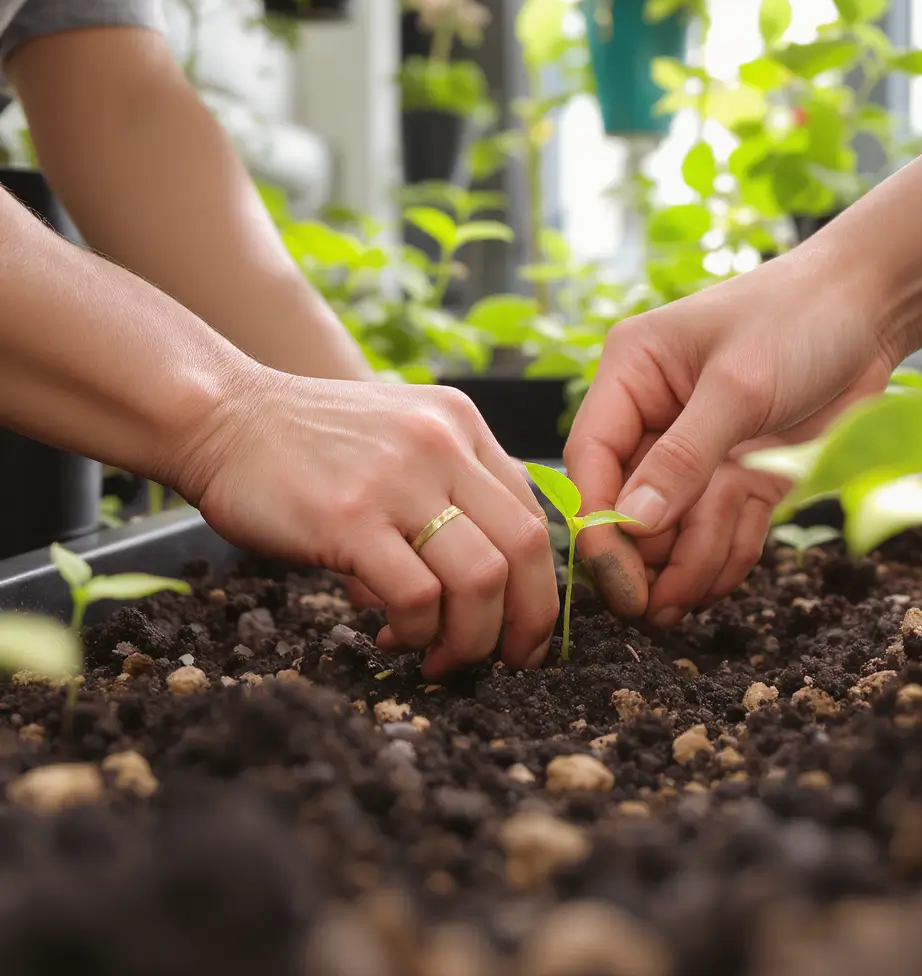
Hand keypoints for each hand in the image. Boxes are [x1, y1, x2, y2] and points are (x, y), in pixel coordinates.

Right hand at [177, 373, 558, 677]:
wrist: (222, 416)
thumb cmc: (308, 442)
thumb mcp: (399, 438)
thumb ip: (447, 492)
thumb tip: (475, 587)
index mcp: (462, 425)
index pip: (533, 515)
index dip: (540, 586)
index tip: (526, 630)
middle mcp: (442, 445)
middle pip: (524, 549)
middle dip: (526, 623)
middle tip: (506, 661)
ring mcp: (398, 480)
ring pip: (481, 580)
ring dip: (470, 639)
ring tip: (437, 657)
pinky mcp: (350, 519)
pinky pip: (417, 596)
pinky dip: (418, 632)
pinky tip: (394, 639)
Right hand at [564, 258, 896, 626]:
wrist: (876, 309)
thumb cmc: (800, 318)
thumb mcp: (738, 385)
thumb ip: (683, 458)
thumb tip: (630, 525)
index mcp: (631, 375)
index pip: (591, 458)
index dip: (597, 521)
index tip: (616, 578)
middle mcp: (654, 417)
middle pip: (628, 505)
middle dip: (648, 556)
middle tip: (659, 607)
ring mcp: (697, 452)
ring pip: (673, 528)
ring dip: (687, 564)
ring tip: (694, 601)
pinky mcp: (738, 476)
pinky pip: (718, 530)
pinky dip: (723, 557)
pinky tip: (723, 576)